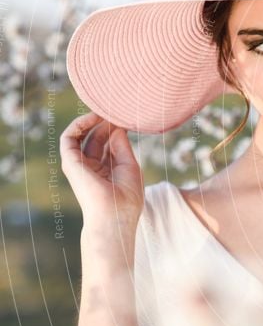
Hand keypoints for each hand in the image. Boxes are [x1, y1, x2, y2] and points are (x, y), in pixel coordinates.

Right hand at [60, 112, 143, 227]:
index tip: (127, 117)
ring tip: (106, 110)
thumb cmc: (127, 197)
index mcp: (107, 169)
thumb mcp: (129, 165)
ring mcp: (80, 165)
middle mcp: (92, 166)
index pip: (109, 143)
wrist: (115, 216)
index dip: (116, 128)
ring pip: (82, 135)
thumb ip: (121, 145)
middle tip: (118, 110)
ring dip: (92, 120)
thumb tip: (118, 126)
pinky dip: (79, 124)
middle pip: (97, 137)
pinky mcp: (70, 163)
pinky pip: (69, 138)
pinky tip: (93, 117)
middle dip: (106, 122)